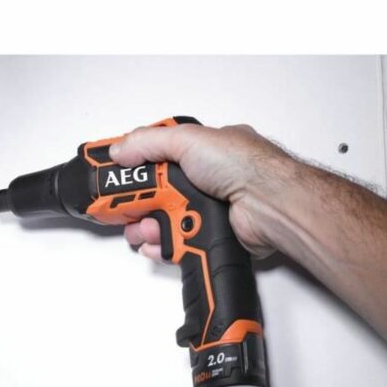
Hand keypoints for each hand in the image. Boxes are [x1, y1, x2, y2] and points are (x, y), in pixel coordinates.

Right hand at [110, 123, 292, 259]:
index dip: (135, 171)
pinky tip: (155, 244)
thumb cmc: (243, 165)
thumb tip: (119, 150)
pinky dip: (162, 245)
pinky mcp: (209, 235)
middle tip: (120, 212)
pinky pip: (178, 242)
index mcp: (201, 152)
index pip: (158, 159)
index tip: (115, 180)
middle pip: (157, 195)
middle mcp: (203, 181)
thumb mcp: (189, 141)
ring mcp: (207, 209)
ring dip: (146, 227)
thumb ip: (149, 143)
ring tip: (139, 231)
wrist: (271, 205)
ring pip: (165, 221)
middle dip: (136, 205)